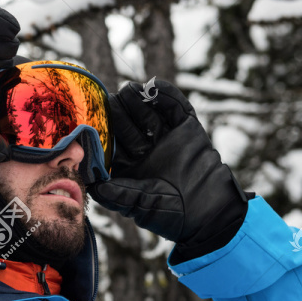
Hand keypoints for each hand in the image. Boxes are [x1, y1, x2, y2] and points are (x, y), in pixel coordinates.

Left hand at [89, 80, 249, 261]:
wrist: (208, 211)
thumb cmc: (169, 214)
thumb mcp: (137, 205)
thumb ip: (115, 195)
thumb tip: (92, 186)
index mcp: (129, 166)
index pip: (113, 143)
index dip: (104, 131)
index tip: (93, 119)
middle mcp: (145, 149)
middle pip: (128, 125)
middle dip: (119, 111)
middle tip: (110, 98)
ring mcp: (166, 137)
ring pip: (149, 113)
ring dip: (139, 100)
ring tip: (129, 89)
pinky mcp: (187, 128)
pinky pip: (175, 108)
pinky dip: (166, 96)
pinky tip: (154, 86)